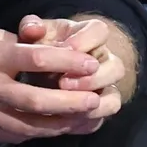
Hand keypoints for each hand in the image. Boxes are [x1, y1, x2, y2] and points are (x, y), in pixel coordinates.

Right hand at [0, 26, 106, 143]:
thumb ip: (12, 45)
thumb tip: (47, 52)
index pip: (35, 60)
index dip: (67, 63)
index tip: (91, 64)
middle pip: (37, 100)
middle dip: (72, 102)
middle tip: (96, 100)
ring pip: (29, 126)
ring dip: (61, 125)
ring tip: (85, 120)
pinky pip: (13, 135)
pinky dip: (37, 132)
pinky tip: (54, 128)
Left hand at [18, 15, 124, 130]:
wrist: (33, 73)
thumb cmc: (36, 48)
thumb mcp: (31, 35)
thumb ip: (30, 28)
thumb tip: (34, 29)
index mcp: (87, 35)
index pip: (100, 31)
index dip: (86, 40)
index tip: (64, 48)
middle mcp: (102, 61)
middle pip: (116, 67)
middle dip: (92, 77)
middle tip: (62, 83)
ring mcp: (105, 86)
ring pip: (115, 94)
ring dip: (93, 101)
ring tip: (66, 101)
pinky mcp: (99, 106)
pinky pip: (104, 116)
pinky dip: (90, 117)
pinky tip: (68, 117)